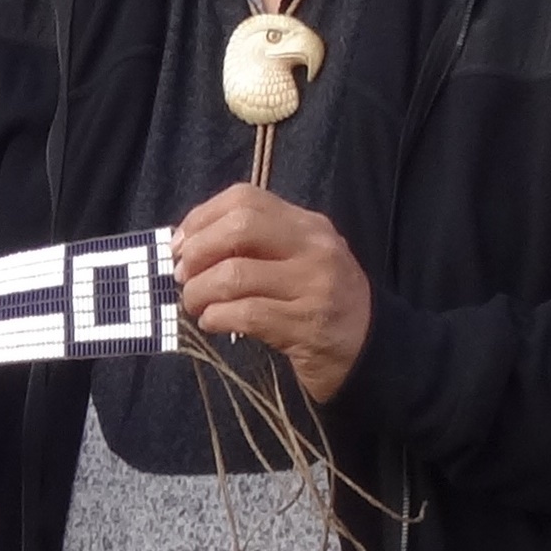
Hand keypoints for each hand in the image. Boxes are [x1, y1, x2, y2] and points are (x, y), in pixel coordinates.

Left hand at [173, 183, 371, 401]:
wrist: (371, 351)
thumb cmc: (319, 302)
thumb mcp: (297, 260)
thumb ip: (254, 245)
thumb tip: (185, 245)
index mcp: (308, 225)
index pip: (245, 199)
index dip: (201, 217)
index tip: (180, 244)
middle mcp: (315, 249)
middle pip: (240, 227)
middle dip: (198, 250)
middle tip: (182, 275)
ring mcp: (314, 287)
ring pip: (235, 274)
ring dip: (199, 291)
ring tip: (194, 304)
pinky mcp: (307, 326)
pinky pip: (245, 314)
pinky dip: (216, 317)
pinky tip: (211, 323)